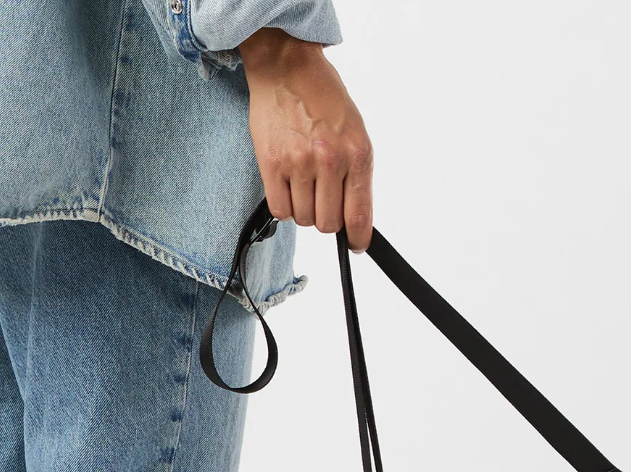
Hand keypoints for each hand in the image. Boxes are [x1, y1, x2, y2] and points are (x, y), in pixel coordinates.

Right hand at [237, 28, 373, 253]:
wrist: (287, 67)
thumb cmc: (323, 99)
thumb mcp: (355, 133)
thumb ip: (357, 175)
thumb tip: (355, 218)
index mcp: (357, 154)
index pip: (359, 215)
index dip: (358, 238)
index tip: (355, 244)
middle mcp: (330, 160)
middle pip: (328, 224)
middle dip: (327, 219)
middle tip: (323, 200)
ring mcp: (299, 163)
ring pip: (304, 219)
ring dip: (304, 210)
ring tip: (304, 185)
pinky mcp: (272, 163)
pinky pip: (280, 210)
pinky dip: (285, 206)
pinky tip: (288, 188)